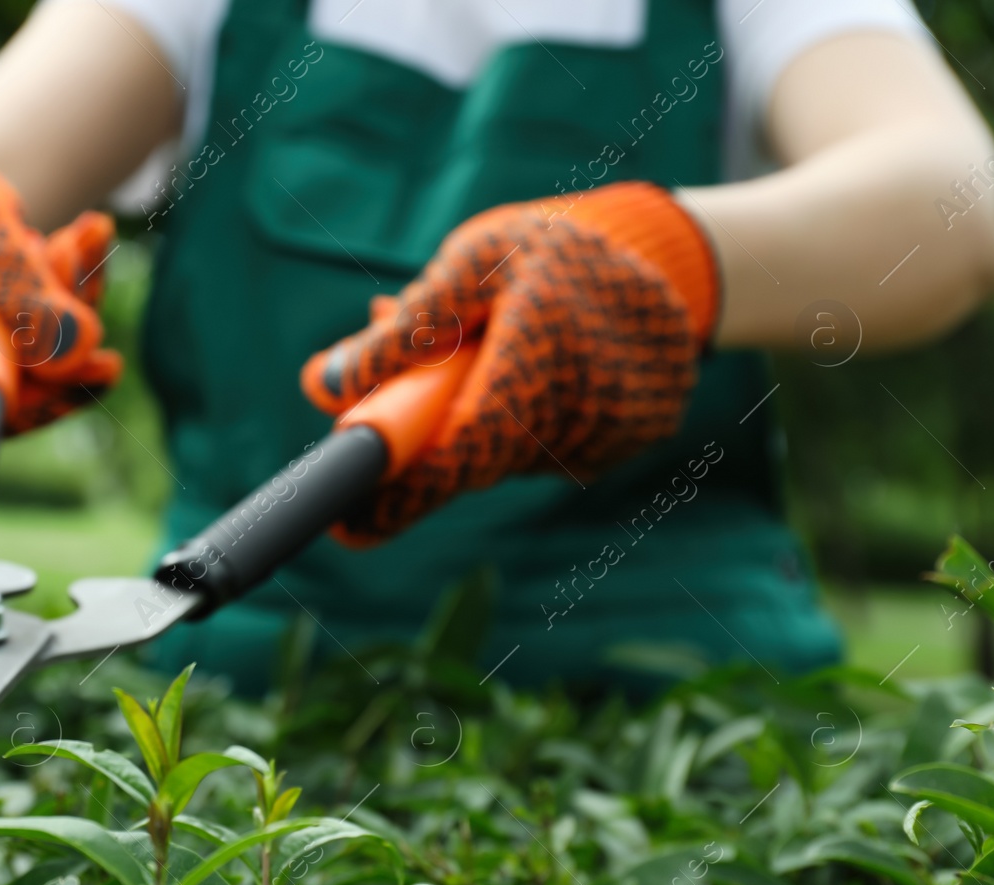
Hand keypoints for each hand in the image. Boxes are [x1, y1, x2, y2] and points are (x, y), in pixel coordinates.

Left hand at [302, 181, 718, 543]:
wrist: (672, 257)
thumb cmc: (554, 250)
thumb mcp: (475, 261)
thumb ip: (404, 326)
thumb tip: (322, 383)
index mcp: (542, 355)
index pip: (461, 450)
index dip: (401, 494)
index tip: (346, 525)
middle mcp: (585, 406)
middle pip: (477, 458)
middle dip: (425, 442)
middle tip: (390, 408)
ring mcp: (612, 432)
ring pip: (508, 455)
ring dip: (474, 421)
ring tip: (478, 355)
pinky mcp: (628, 442)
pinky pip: (546, 449)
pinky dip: (518, 421)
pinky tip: (528, 370)